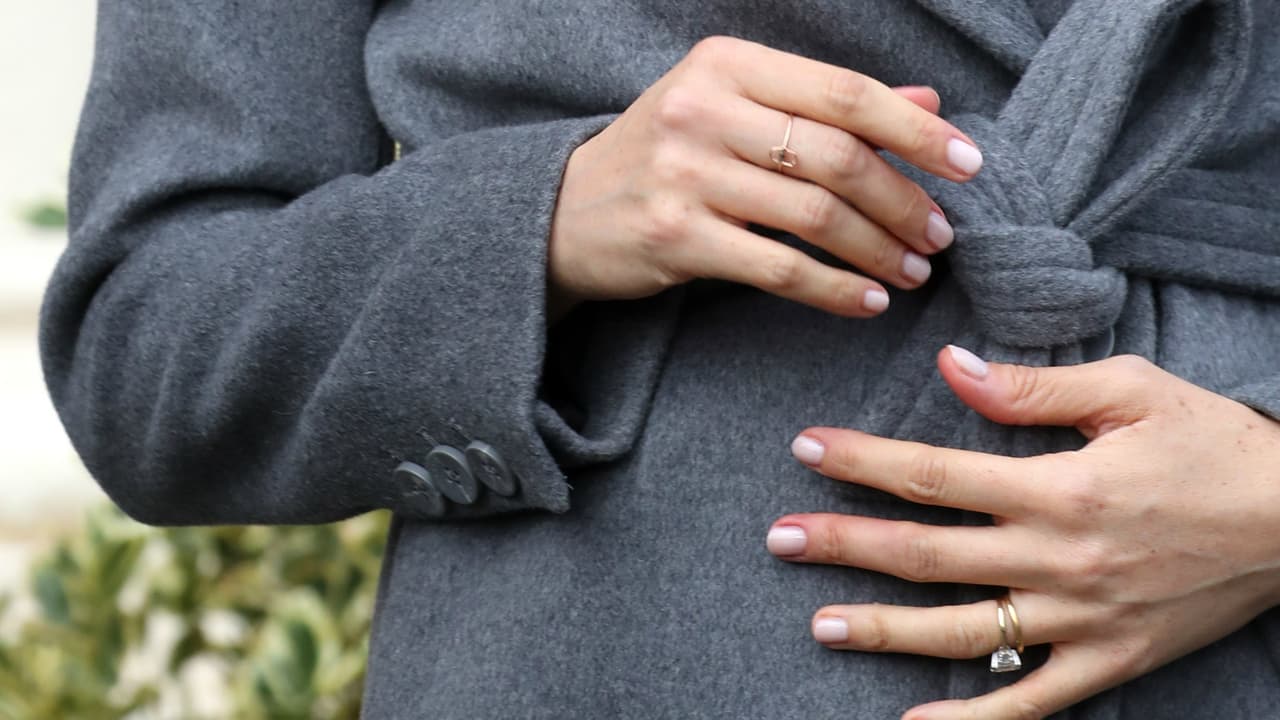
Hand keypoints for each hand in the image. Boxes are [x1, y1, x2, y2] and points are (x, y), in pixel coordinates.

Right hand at [548, 36, 982, 319]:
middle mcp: (703, 109)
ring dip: (878, 249)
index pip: (844, 91)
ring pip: (814, 214)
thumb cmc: (665, 155)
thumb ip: (823, 105)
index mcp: (726, 65)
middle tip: (939, 234)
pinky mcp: (675, 237)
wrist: (565, 210)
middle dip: (903, 201)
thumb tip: (927, 104)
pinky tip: (866, 301)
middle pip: (836, 155)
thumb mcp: (733, 109)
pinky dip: (834, 290)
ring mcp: (685, 173)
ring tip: (913, 271)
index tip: (968, 163)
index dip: (916, 130)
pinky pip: (779, 269)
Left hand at [768, 348, 1279, 718]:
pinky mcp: (1110, 661)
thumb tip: (950, 368)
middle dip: (844, 544)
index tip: (805, 448)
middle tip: (778, 538)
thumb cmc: (1215, 444)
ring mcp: (1081, 621)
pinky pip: (1031, 703)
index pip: (933, 475)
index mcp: (1060, 488)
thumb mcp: (1131, 391)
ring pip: (962, 632)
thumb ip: (1032, 387)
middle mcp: (1059, 560)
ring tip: (819, 624)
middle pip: (928, 555)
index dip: (861, 461)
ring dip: (884, 629)